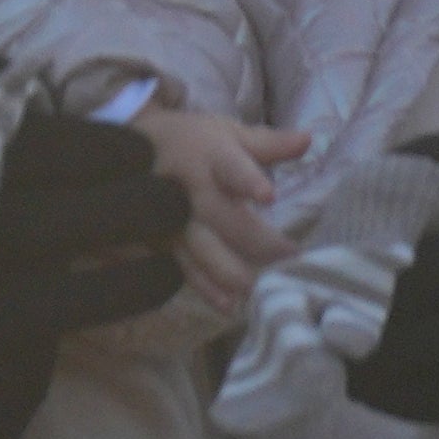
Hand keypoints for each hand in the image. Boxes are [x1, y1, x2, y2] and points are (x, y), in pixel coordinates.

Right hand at [136, 106, 310, 309]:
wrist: (130, 152)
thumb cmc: (192, 142)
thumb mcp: (226, 134)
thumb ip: (267, 143)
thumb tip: (308, 140)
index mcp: (209, 156)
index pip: (230, 167)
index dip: (246, 180)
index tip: (267, 195)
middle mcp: (190, 189)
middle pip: (220, 216)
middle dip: (254, 237)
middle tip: (290, 256)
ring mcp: (173, 218)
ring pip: (200, 246)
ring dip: (228, 270)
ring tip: (255, 288)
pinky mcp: (164, 241)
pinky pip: (185, 266)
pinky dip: (205, 287)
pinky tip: (228, 305)